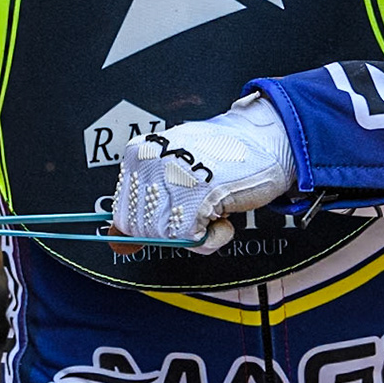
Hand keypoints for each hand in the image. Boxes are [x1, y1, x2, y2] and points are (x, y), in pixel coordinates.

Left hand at [110, 92, 296, 252]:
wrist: (267, 141)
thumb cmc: (223, 156)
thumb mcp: (174, 167)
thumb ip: (146, 199)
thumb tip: (116, 241)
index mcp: (138, 154)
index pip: (122, 213)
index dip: (152, 224)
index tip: (175, 215)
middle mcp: (150, 163)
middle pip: (142, 230)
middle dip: (173, 230)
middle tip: (200, 209)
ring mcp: (172, 177)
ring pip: (166, 237)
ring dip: (196, 233)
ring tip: (214, 208)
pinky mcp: (198, 194)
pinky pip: (194, 240)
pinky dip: (215, 238)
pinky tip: (224, 215)